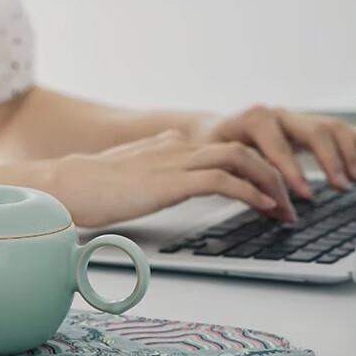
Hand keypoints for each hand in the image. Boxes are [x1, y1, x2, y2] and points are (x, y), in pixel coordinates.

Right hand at [50, 129, 295, 227]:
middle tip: (289, 203)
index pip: (221, 149)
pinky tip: (263, 207)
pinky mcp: (170, 181)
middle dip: (272, 174)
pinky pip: (222, 181)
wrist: (67, 184)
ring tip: (285, 209)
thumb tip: (162, 186)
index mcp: (167, 146)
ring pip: (239, 158)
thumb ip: (151, 174)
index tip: (269, 192)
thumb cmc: (90, 187)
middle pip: (240, 150)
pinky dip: (249, 192)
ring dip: (269, 182)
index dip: (252, 169)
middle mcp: (176, 147)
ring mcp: (174, 162)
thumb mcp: (129, 175)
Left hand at [190, 105, 355, 198]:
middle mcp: (276, 114)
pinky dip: (354, 140)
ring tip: (354, 180)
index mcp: (252, 120)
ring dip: (345, 153)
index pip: (278, 145)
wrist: (207, 132)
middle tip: (339, 186)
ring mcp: (292, 118)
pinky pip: (335, 128)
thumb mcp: (217, 163)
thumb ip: (243, 181)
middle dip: (327, 160)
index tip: (306, 194)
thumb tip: (273, 208)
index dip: (293, 170)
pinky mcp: (303, 126)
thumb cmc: (209, 149)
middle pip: (312, 131)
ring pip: (328, 128)